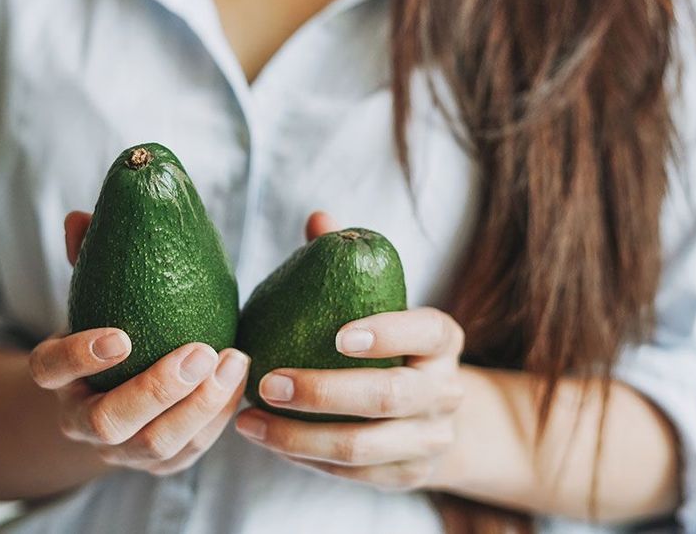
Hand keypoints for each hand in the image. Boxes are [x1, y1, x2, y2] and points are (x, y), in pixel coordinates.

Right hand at [27, 211, 248, 475]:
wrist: (117, 393)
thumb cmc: (109, 326)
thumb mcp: (94, 296)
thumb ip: (89, 258)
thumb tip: (81, 214)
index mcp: (58, 377)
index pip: (50, 370)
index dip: (78, 357)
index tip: (121, 336)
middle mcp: (82, 422)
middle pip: (109, 423)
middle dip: (158, 390)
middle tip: (200, 352)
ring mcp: (123, 451)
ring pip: (156, 445)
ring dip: (200, 405)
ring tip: (233, 361)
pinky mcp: (161, 463)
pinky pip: (192, 451)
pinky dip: (218, 416)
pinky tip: (240, 378)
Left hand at [234, 212, 464, 490]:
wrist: (431, 415)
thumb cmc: (391, 347)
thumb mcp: (381, 305)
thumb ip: (348, 264)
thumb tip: (319, 219)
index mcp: (443, 340)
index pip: (426, 332)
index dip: (388, 333)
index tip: (337, 334)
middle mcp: (445, 391)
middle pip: (390, 396)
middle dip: (324, 392)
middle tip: (268, 381)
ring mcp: (430, 438)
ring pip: (365, 447)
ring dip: (300, 437)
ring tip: (250, 421)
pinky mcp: (406, 476)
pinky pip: (352, 475)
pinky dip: (306, 460)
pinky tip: (269, 440)